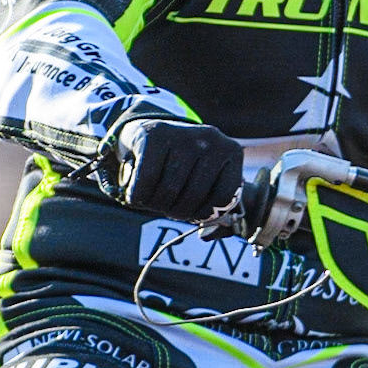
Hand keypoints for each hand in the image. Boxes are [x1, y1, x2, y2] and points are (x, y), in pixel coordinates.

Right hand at [106, 118, 243, 224]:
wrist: (149, 132)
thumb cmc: (182, 167)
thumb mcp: (206, 181)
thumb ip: (214, 210)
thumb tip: (206, 236)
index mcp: (231, 152)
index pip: (224, 198)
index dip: (204, 213)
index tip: (191, 211)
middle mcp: (211, 139)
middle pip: (193, 196)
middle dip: (176, 211)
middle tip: (166, 207)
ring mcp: (183, 134)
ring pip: (169, 191)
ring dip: (155, 204)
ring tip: (152, 199)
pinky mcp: (155, 135)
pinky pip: (146, 181)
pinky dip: (138, 196)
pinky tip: (136, 193)